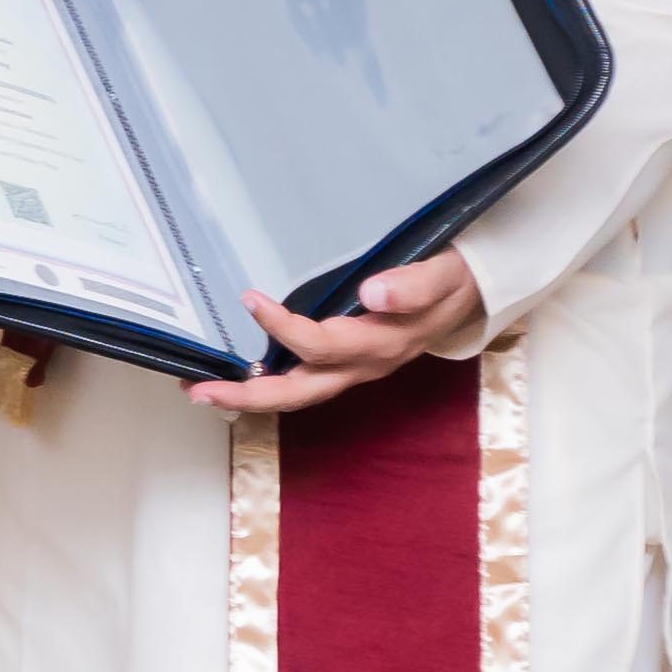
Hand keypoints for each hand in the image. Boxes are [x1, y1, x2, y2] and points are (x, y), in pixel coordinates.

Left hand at [191, 254, 483, 414]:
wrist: (474, 291)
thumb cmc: (454, 278)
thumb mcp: (444, 275)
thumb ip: (413, 286)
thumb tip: (374, 294)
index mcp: (382, 344)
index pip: (322, 346)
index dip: (283, 328)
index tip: (250, 299)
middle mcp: (363, 365)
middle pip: (298, 392)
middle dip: (246, 396)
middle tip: (197, 390)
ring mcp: (353, 369)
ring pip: (296, 393)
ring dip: (248, 396)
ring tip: (200, 389)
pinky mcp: (346, 363)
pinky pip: (301, 381)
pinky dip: (265, 383)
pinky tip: (235, 373)